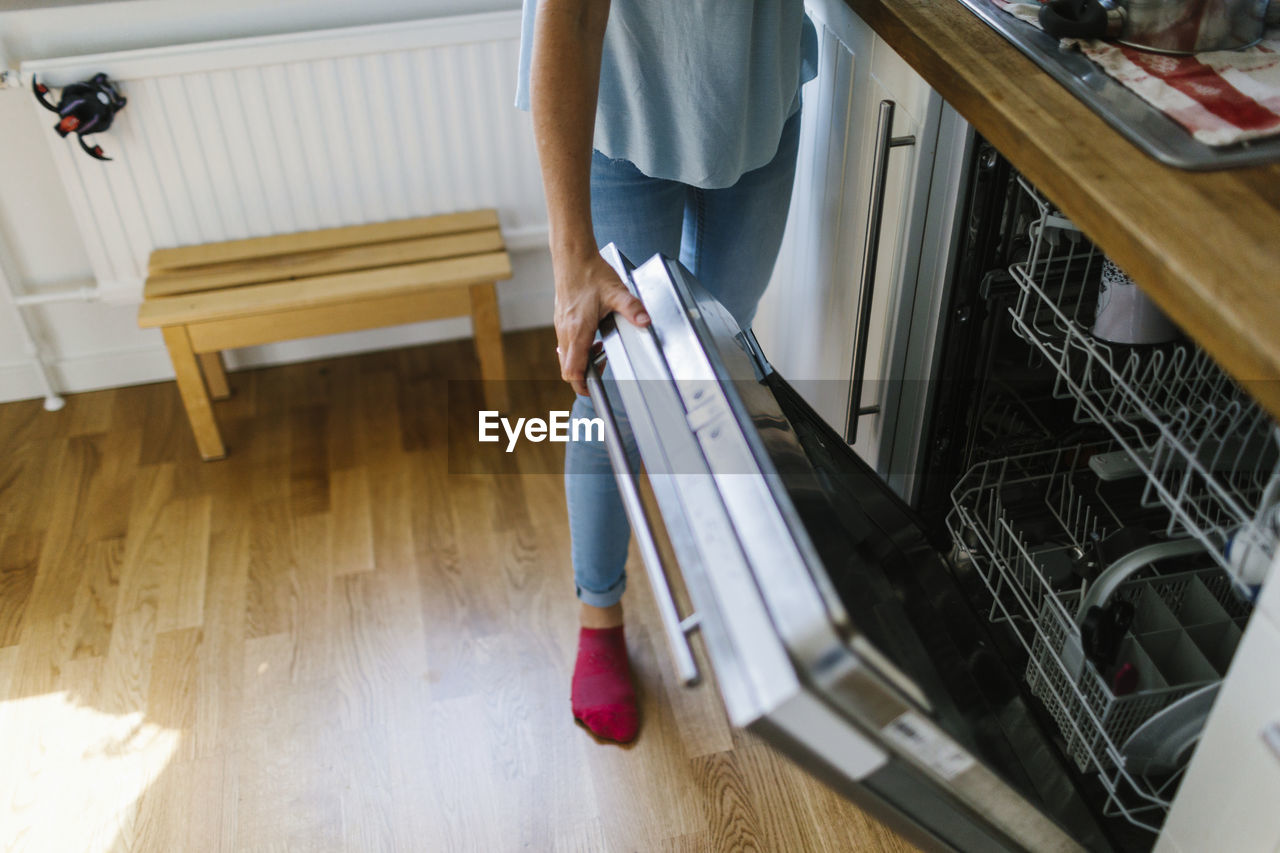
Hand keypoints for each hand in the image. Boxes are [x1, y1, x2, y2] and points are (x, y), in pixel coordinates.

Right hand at [553, 251, 649, 395]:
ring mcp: (561, 325)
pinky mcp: (561, 318)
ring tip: (600, 349)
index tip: (592, 390)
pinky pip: (565, 343)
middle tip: (602, 367)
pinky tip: (592, 335)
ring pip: (565, 355)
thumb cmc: (590, 272)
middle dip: (584, 374)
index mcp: (578, 330)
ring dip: (581, 359)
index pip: (572, 370)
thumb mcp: (617, 291)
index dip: (581, 386)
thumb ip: (632, 308)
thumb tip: (645, 321)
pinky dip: (577, 347)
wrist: (572, 255)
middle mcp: (566, 331)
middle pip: (567, 367)